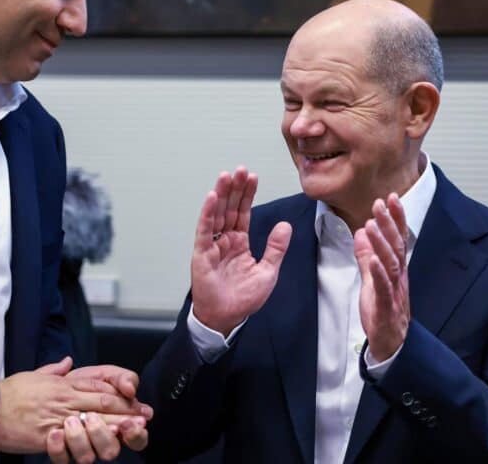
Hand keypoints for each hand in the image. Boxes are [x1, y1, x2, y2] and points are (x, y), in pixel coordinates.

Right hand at [0, 357, 144, 453]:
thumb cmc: (9, 393)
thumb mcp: (34, 375)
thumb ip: (54, 370)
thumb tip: (67, 362)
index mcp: (62, 384)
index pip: (97, 385)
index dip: (118, 392)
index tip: (135, 399)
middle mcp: (63, 397)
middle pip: (101, 400)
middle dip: (125, 409)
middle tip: (144, 416)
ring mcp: (56, 415)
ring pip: (93, 417)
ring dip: (114, 423)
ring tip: (132, 428)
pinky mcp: (47, 434)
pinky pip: (75, 438)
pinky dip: (91, 440)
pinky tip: (104, 442)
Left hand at [44, 366, 150, 461]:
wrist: (44, 388)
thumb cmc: (80, 382)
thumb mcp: (104, 374)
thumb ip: (122, 378)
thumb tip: (131, 389)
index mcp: (117, 425)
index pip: (136, 439)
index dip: (136, 432)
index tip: (136, 420)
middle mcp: (100, 441)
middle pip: (111, 451)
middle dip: (105, 436)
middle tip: (94, 419)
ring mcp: (80, 448)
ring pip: (87, 458)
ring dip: (81, 439)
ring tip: (71, 421)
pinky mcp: (60, 453)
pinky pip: (61, 459)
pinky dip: (58, 447)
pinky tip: (54, 433)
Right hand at [191, 167, 292, 335]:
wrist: (227, 318)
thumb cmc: (243, 299)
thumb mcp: (268, 272)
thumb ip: (275, 248)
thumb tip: (285, 226)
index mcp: (239, 243)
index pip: (243, 213)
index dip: (247, 195)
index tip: (253, 177)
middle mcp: (224, 240)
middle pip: (230, 209)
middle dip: (235, 189)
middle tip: (240, 170)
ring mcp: (212, 245)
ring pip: (217, 214)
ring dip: (221, 195)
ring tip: (227, 176)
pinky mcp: (202, 253)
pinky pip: (204, 229)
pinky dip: (208, 212)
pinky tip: (212, 197)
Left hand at [354, 194, 410, 361]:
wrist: (391, 343)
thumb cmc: (383, 310)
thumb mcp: (372, 278)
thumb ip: (367, 256)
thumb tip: (360, 232)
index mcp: (396, 269)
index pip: (398, 239)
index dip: (395, 218)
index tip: (390, 198)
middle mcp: (399, 276)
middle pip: (396, 246)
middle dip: (389, 223)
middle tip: (380, 203)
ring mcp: (395, 291)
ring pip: (391, 263)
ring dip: (382, 243)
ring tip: (372, 224)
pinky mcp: (387, 306)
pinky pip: (384, 287)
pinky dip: (379, 272)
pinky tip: (373, 260)